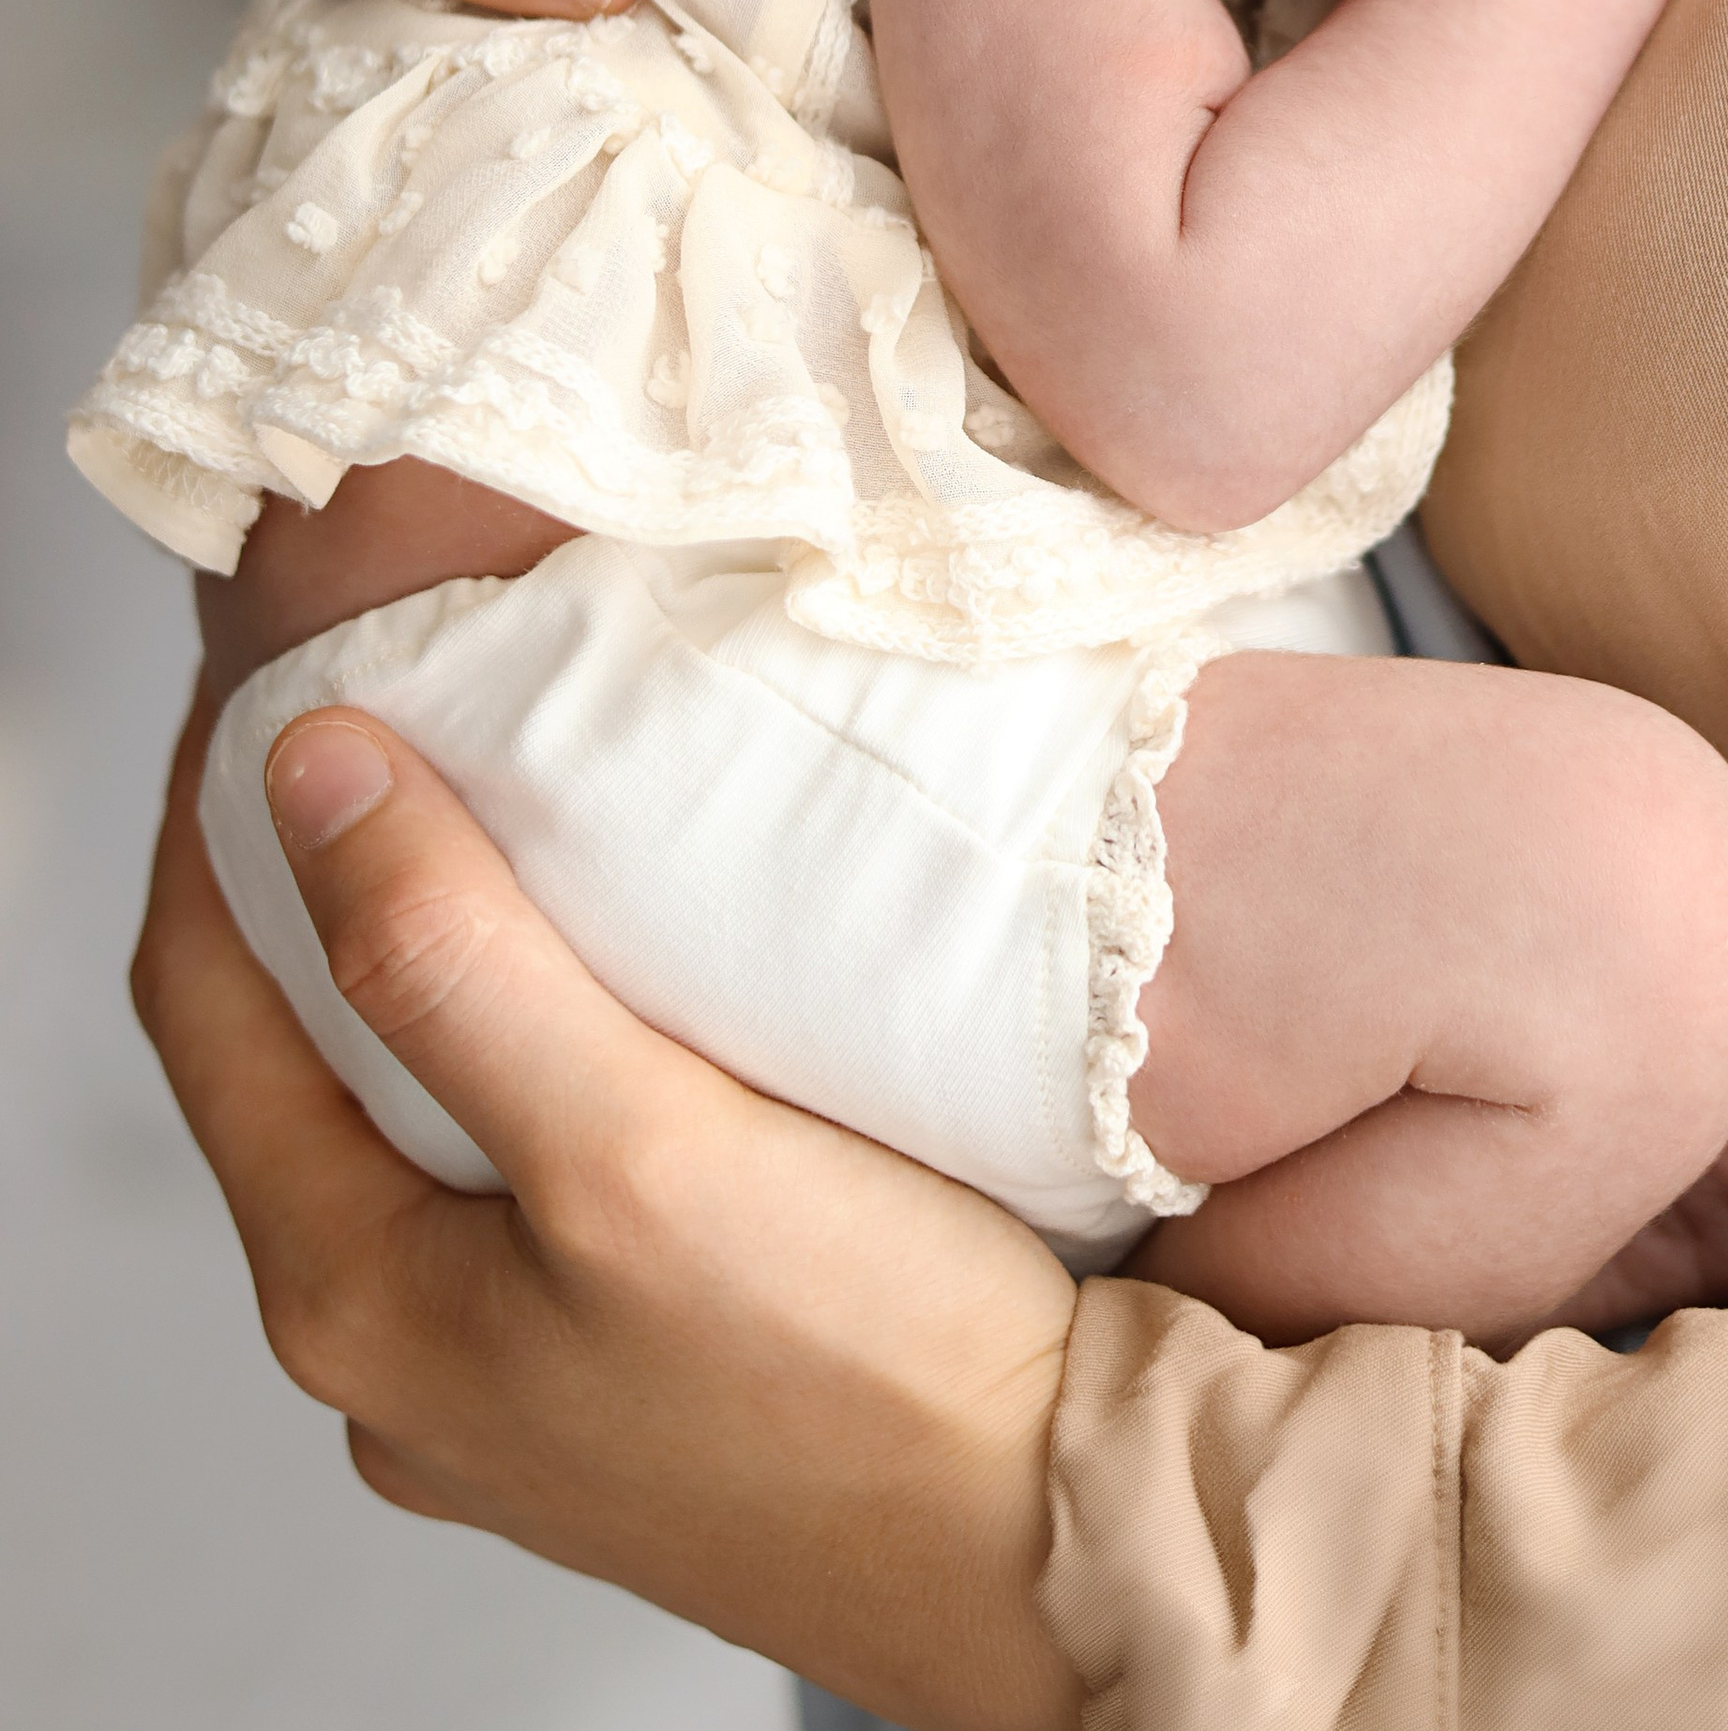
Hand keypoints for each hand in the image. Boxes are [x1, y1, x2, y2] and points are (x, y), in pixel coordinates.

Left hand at [132, 683, 1077, 1730]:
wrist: (1040, 1541)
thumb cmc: (857, 1379)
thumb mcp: (633, 1143)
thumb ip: (451, 962)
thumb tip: (309, 774)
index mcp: (359, 1301)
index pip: (200, 1003)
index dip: (213, 821)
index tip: (269, 673)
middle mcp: (407, 1357)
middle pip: (291, 1063)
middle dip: (313, 884)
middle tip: (381, 715)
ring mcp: (512, 1378)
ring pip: (411, 1118)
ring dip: (430, 968)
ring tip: (502, 819)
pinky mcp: (621, 1371)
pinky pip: (520, 1173)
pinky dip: (531, 1049)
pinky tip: (619, 993)